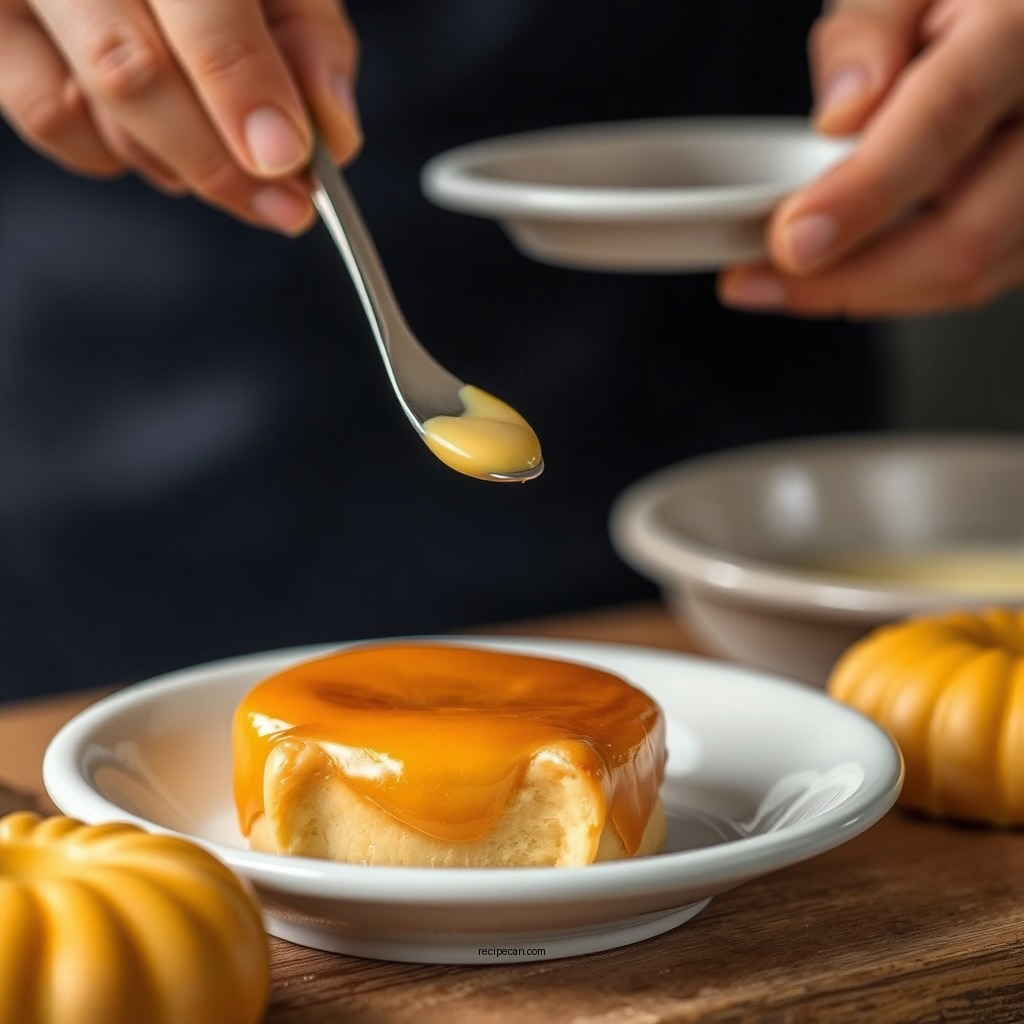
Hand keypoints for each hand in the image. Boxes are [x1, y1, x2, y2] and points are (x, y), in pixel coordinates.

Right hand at [0, 0, 360, 233]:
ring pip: (81, 107)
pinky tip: (157, 134)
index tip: (289, 160)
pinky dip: (115, 151)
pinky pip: (49, 120)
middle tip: (284, 205)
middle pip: (128, 69)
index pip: (201, 6)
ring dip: (173, 160)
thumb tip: (332, 131)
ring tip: (225, 152)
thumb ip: (309, 37)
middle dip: (218, 161)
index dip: (244, 90)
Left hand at [719, 0, 1023, 316]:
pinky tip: (843, 271)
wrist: (1015, 18)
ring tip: (781, 282)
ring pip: (972, 273)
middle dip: (847, 279)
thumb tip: (842, 113)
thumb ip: (870, 27)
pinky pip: (980, 276)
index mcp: (1023, 29)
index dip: (862, 194)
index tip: (791, 241)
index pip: (942, 123)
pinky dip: (900, 285)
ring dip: (865, 292)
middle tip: (755, 281)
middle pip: (964, 235)